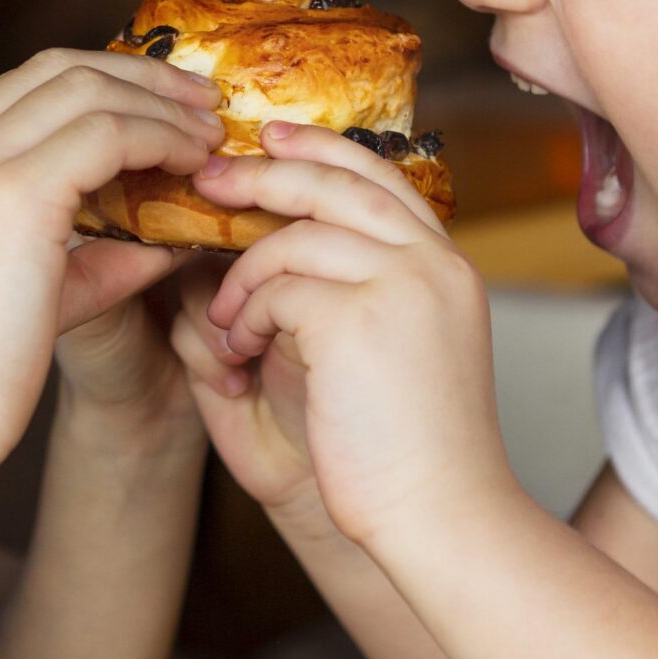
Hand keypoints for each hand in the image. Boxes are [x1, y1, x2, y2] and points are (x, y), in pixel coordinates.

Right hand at [0, 51, 221, 484]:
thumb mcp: (19, 294)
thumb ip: (90, 252)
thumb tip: (172, 230)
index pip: (23, 89)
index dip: (105, 86)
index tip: (162, 109)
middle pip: (57, 69)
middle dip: (142, 77)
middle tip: (203, 104)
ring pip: (87, 89)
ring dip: (161, 105)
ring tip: (210, 135)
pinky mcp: (6, 191)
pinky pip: (107, 132)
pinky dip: (161, 138)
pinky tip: (193, 165)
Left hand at [183, 122, 508, 547]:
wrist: (439, 518)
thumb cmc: (407, 454)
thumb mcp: (389, 354)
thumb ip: (350, 296)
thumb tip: (265, 254)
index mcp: (447, 267)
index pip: (380, 176)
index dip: (321, 149)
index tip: (270, 140)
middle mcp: (433, 263)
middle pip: (338, 181)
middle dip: (265, 174)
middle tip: (210, 180)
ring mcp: (402, 285)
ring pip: (298, 237)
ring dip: (246, 276)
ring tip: (229, 323)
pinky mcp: (360, 318)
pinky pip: (279, 288)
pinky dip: (247, 317)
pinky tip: (243, 357)